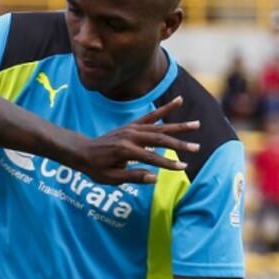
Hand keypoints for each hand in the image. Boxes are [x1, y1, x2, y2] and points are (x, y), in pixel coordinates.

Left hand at [68, 96, 200, 184]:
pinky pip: (151, 115)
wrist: (82, 151)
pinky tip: (179, 101)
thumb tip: (155, 177)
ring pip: (159, 125)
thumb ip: (133, 177)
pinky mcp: (132, 125)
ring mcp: (131, 128)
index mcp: (125, 150)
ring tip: (196, 124)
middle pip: (160, 139)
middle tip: (197, 147)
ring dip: (179, 125)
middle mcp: (130, 136)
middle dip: (180, 144)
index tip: (184, 167)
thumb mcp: (111, 178)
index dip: (168, 164)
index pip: (152, 157)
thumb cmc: (96, 168)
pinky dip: (165, 108)